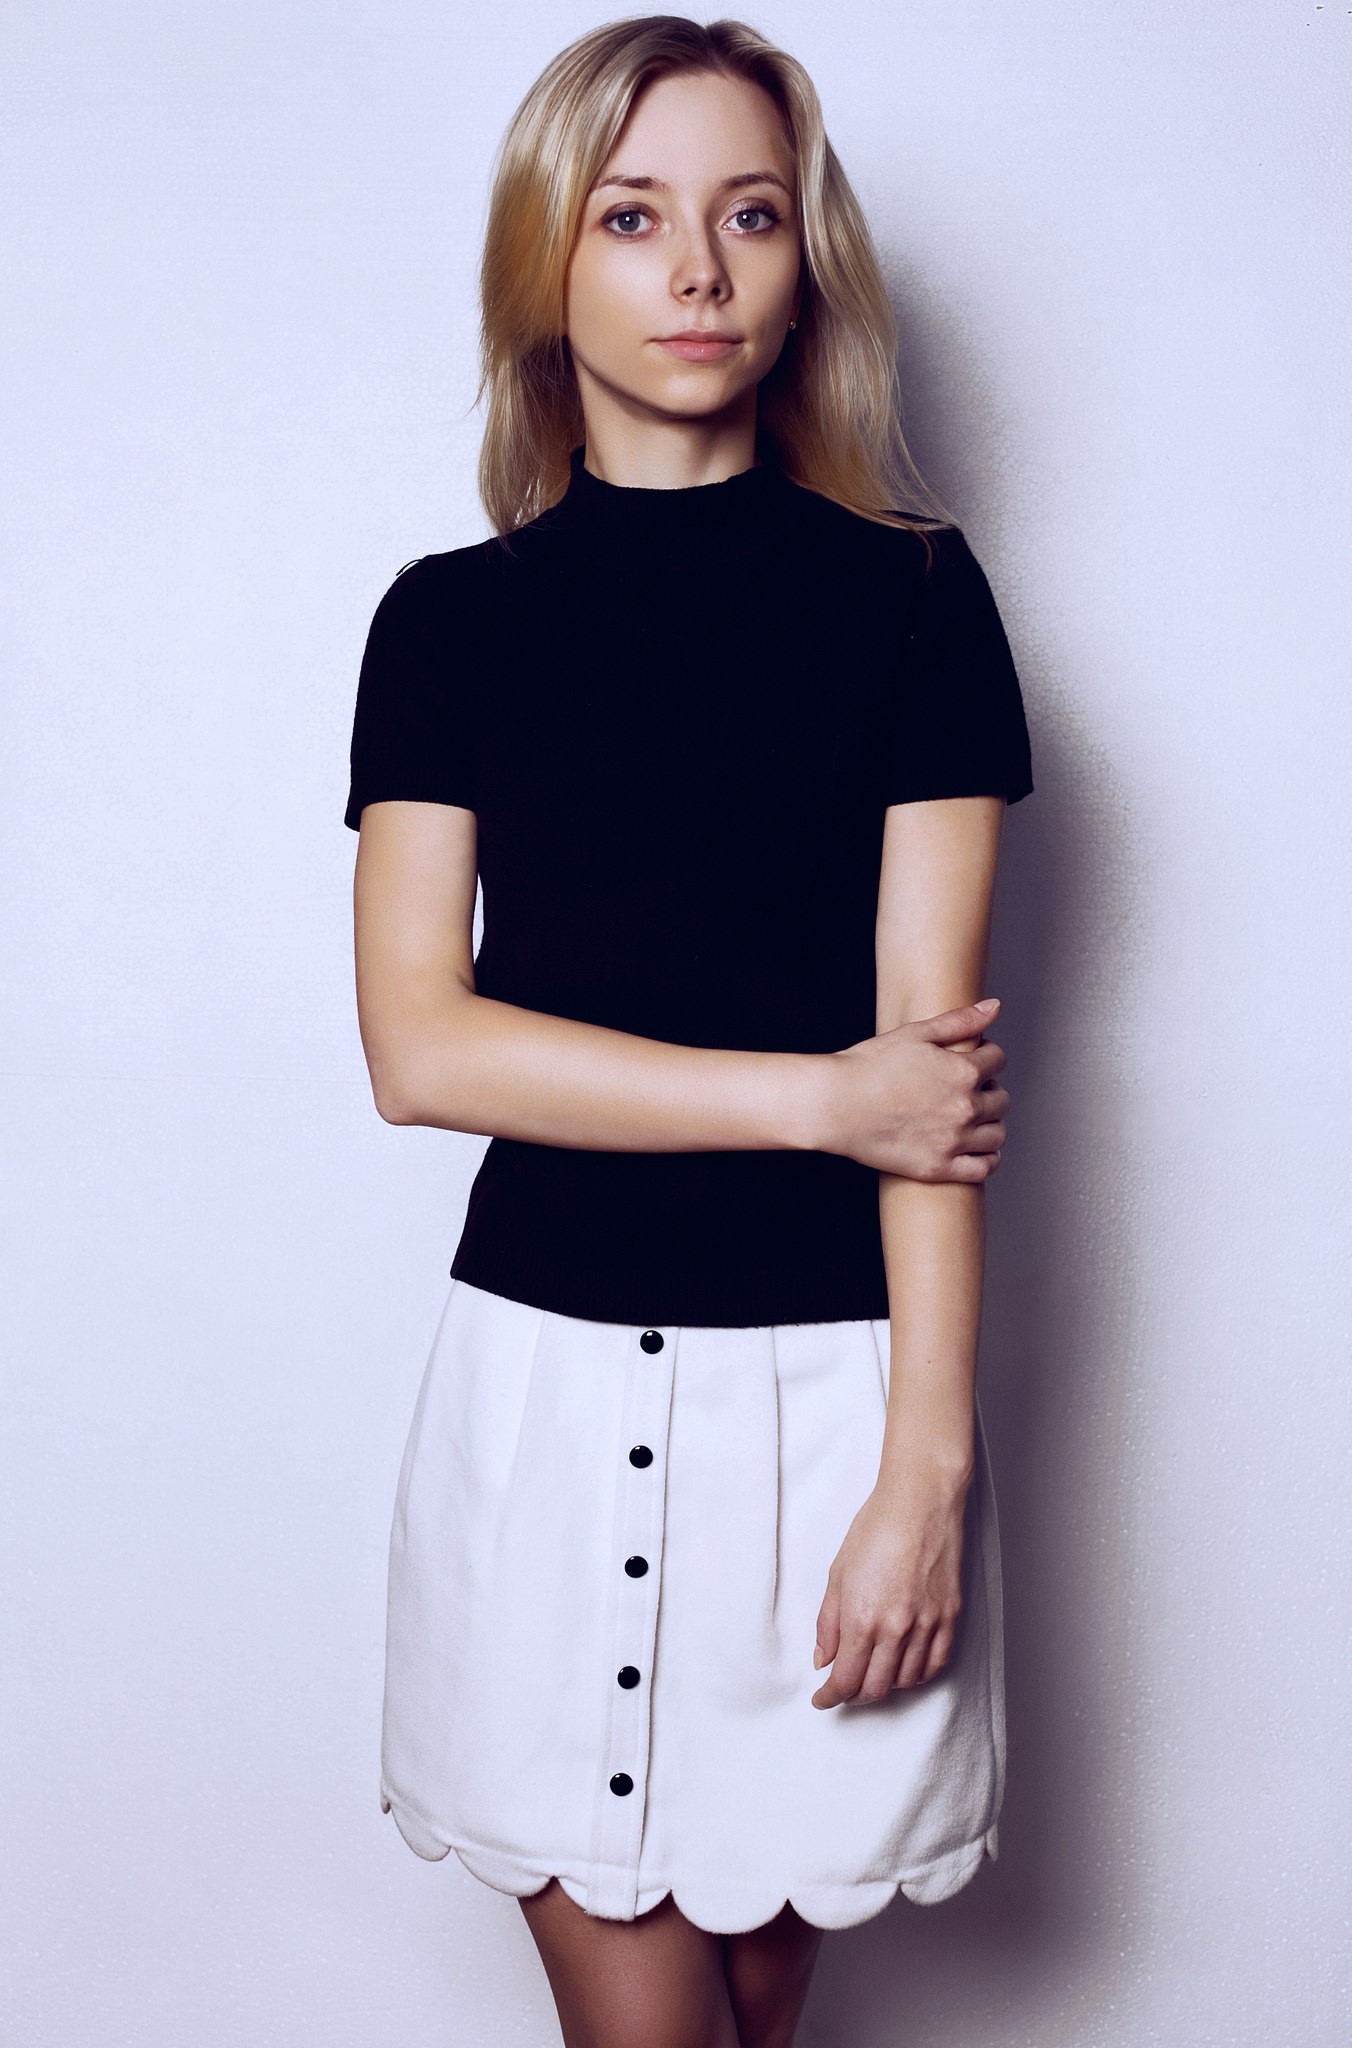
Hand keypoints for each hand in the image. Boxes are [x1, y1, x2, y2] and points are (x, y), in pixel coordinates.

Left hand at [810, 1465, 969, 1708]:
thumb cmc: (876, 1529)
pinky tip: (906, 1669)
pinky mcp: (950, 1616)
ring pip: (906, 1681)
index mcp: (862, 1617)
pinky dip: (918, 1675)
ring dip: (885, 1686)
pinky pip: (936, 1664)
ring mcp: (927, 1624)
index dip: (830, 1697)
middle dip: (854, 1696)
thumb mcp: (838, 1573)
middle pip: (875, 1688)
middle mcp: (896, 1628)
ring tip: (872, 1675)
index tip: (823, 1699)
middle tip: (844, 1690)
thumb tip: (823, 1660)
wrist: (921, 1502)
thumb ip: (828, 1623)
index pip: (845, 1680)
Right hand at [819, 1000, 1008, 1180]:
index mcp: (963, 1072)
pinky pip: (983, 1168)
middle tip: (966, 1089)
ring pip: (997, 1135)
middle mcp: (965, 1108)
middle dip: (989, 1090)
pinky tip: (974, 1149)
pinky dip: (986, 1159)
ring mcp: (954, 1141)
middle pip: (1001, 1099)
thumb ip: (960, 1021)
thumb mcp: (915, 1033)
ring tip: (970, 1118)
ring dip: (990, 1124)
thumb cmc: (868, 1067)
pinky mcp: (939, 1168)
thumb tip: (994, 1007)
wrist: (835, 1105)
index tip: (972, 1061)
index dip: (986, 1057)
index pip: (998, 1061)